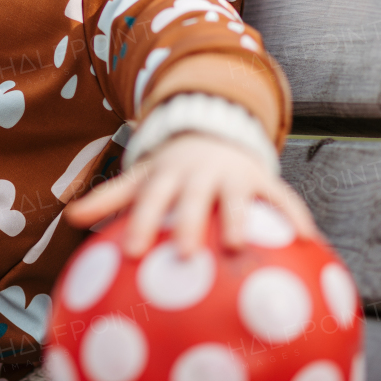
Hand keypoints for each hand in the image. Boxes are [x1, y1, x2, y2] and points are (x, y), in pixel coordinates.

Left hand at [65, 133, 321, 257]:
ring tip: (239, 246)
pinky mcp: (261, 179)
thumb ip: (108, 198)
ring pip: (237, 198)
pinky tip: (311, 244)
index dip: (140, 223)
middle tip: (183, 253)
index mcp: (167, 177)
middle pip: (192, 199)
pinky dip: (296, 217)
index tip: (131, 252)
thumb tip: (70, 218)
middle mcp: (199, 175)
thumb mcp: (141, 176)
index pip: (150, 200)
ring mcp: (232, 176)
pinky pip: (282, 198)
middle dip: (187, 222)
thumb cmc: (170, 169)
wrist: (213, 128)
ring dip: (239, 218)